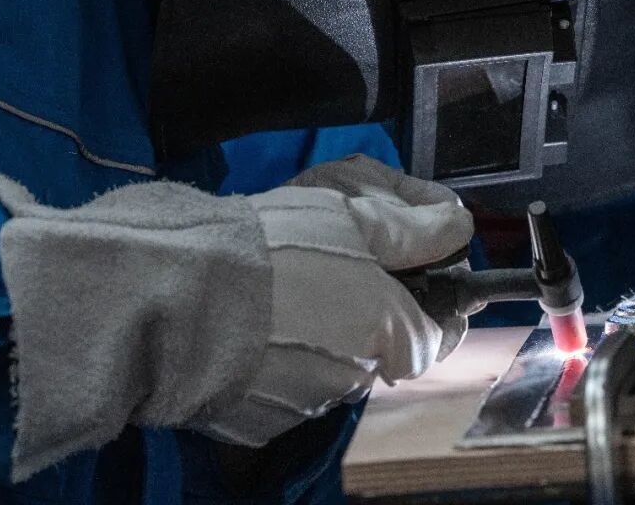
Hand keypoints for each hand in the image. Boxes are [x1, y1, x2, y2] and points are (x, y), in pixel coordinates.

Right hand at [198, 155, 473, 446]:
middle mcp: (354, 378)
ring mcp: (304, 403)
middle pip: (379, 349)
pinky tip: (253, 319)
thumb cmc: (271, 249)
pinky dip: (278, 356)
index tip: (421, 281)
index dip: (433, 307)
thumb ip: (413, 228)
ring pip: (330, 366)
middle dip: (367, 313)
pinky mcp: (259, 418)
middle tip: (334, 267)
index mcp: (387, 333)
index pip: (436, 338)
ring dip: (321, 333)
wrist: (178, 292)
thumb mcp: (352, 216)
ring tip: (282, 287)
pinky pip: (283, 384)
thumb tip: (455, 228)